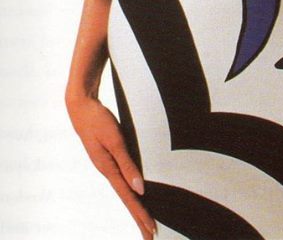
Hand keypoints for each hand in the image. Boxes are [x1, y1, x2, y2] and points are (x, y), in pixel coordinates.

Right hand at [66, 93, 156, 237]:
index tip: (151, 230)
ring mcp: (106, 164)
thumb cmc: (97, 120)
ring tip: (145, 220)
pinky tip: (134, 192)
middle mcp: (107, 170)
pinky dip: (130, 189)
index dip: (141, 214)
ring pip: (125, 190)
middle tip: (150, 235)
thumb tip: (139, 188)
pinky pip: (122, 178)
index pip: (128, 198)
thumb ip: (127, 164)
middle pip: (127, 198)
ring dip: (136, 205)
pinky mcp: (108, 156)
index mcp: (108, 169)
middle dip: (139, 217)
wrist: (81, 105)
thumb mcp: (115, 140)